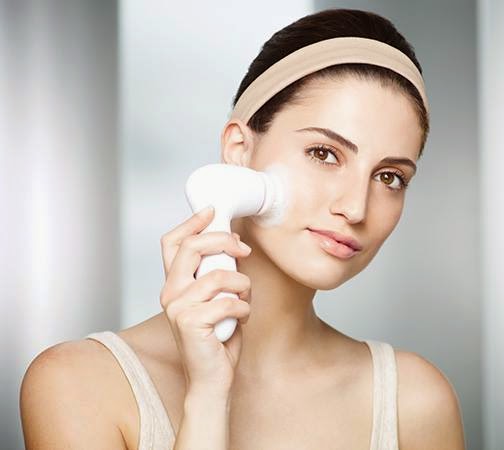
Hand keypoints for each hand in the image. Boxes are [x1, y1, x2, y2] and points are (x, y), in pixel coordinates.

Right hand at [159, 206, 251, 395]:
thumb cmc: (217, 339)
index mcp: (175, 284)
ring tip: (244, 300)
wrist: (212, 379)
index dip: (191, 223)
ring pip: (219, 276)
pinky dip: (243, 308)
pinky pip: (228, 301)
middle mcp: (170, 292)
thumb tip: (235, 247)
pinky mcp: (189, 322)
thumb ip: (217, 275)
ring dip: (242, 286)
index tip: (213, 212)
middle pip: (192, 247)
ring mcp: (177, 307)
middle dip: (223, 241)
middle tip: (243, 250)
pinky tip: (241, 319)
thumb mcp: (217, 299)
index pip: (172, 243)